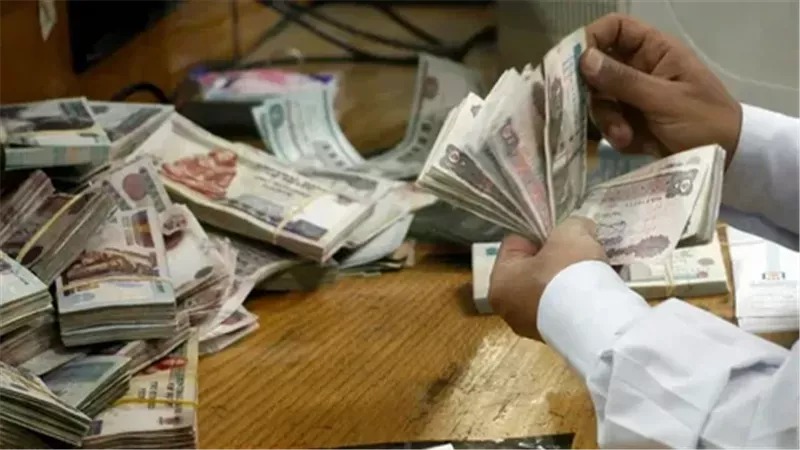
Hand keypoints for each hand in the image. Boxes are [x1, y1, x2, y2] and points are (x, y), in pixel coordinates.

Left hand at [488, 217, 606, 339]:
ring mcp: (531, 326)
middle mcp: (508, 308)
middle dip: (557, 257)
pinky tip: (596, 290)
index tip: (564, 235)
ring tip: (593, 270)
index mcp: (499, 282)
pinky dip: (578, 298)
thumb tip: (580, 229)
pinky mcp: (556, 337)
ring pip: (550, 289)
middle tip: (580, 251)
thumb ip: (571, 225)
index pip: (516, 243)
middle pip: (533, 268)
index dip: (542, 234)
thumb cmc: (569, 274)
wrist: (596, 324)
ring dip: (569, 278)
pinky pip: (565, 308)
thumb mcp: (570, 233)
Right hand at [581, 14, 741, 163]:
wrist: (728, 159)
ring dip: (607, 119)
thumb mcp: (665, 99)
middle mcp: (638, 69)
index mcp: (654, 51)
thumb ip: (624, 80)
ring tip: (624, 136)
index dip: (591, 39)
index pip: (614, 29)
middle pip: (596, 69)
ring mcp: (632, 98)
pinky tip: (632, 144)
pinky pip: (607, 124)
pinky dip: (615, 135)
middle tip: (591, 107)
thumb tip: (584, 59)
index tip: (575, 63)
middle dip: (594, 92)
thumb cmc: (705, 120)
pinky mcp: (629, 123)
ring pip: (599, 100)